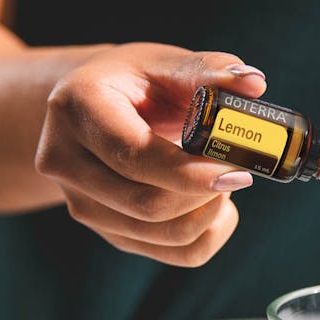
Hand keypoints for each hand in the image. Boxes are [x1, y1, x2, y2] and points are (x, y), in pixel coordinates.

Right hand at [35, 42, 266, 265]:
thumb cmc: (139, 84)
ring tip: (223, 180)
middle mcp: (66, 163)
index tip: (239, 171)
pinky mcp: (111, 233)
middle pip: (149, 206)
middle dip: (206, 194)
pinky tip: (217, 204)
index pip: (135, 158)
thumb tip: (253, 83)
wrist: (100, 111)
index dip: (192, 173)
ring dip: (211, 213)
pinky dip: (211, 233)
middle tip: (236, 169)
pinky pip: (177, 254)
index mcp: (77, 110)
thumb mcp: (167, 64)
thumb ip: (209, 71)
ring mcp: (83, 205)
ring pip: (166, 236)